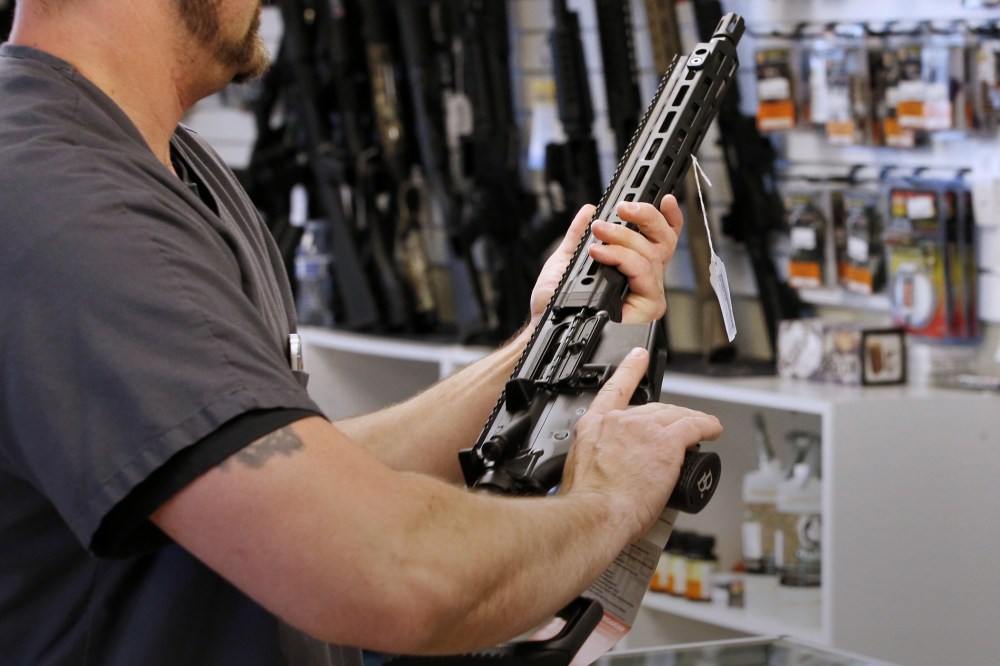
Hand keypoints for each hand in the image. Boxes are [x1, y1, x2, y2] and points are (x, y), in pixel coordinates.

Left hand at [529, 196, 683, 323]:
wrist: (546, 324)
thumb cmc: (555, 303)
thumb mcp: (564, 260)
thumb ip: (577, 235)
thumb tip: (588, 210)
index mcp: (632, 265)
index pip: (660, 239)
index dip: (667, 217)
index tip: (664, 198)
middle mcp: (645, 278)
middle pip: (662, 241)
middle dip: (645, 217)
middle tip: (620, 209)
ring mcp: (648, 292)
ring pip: (650, 255)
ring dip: (623, 238)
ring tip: (598, 235)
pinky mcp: (649, 307)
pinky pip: (644, 274)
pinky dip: (623, 259)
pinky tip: (601, 254)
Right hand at [559, 347, 722, 541]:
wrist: (595, 513)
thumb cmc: (587, 502)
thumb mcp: (580, 470)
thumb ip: (595, 460)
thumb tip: (605, 472)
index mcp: (594, 426)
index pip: (614, 388)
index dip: (630, 369)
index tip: (638, 357)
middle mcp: (619, 421)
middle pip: (652, 408)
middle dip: (667, 417)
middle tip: (678, 428)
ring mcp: (644, 429)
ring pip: (675, 417)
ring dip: (691, 421)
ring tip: (704, 427)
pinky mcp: (666, 443)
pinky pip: (693, 427)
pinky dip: (707, 426)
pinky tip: (714, 429)